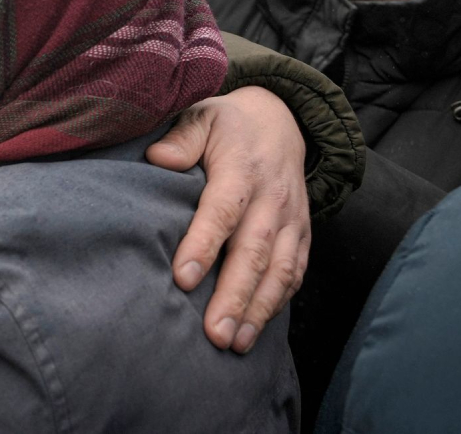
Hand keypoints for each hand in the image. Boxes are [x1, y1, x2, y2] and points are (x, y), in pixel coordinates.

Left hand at [147, 86, 309, 353]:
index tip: (183, 278)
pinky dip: (278, 302)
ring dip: (258, 310)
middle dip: (235, 296)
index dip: (203, 244)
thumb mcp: (203, 116)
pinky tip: (258, 329)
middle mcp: (271, 198)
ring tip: (236, 344)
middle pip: (253, 252)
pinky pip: (295, 273)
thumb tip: (159, 159)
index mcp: (242, 169)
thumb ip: (182, 136)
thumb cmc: (228, 125)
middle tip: (214, 333)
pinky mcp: (301, 234)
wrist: (281, 120)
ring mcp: (290, 219)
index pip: (222, 210)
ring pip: (278, 270)